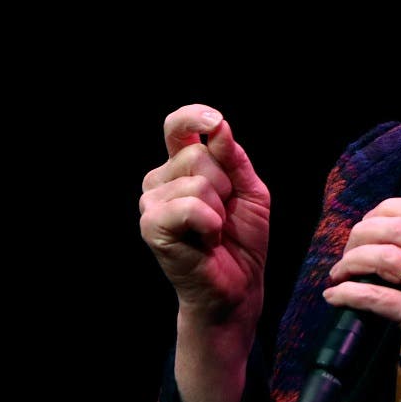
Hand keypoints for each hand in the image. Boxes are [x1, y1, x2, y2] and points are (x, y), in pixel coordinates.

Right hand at [139, 104, 269, 327]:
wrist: (238, 285)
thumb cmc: (242, 238)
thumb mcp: (249, 190)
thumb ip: (233, 158)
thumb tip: (218, 127)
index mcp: (183, 165)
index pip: (177, 127)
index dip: (192, 116)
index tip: (214, 120)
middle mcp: (161, 179)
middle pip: (198, 154)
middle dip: (226, 183)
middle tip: (224, 214)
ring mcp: (152, 202)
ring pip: (197, 181)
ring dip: (220, 208)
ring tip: (214, 230)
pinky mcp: (151, 226)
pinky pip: (191, 206)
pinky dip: (210, 224)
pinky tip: (206, 241)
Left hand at [323, 197, 400, 401]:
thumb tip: (393, 252)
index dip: (388, 209)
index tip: (368, 222)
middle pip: (397, 227)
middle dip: (363, 233)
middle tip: (348, 250)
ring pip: (384, 256)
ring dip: (351, 261)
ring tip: (338, 273)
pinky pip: (376, 297)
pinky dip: (349, 293)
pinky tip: (335, 297)